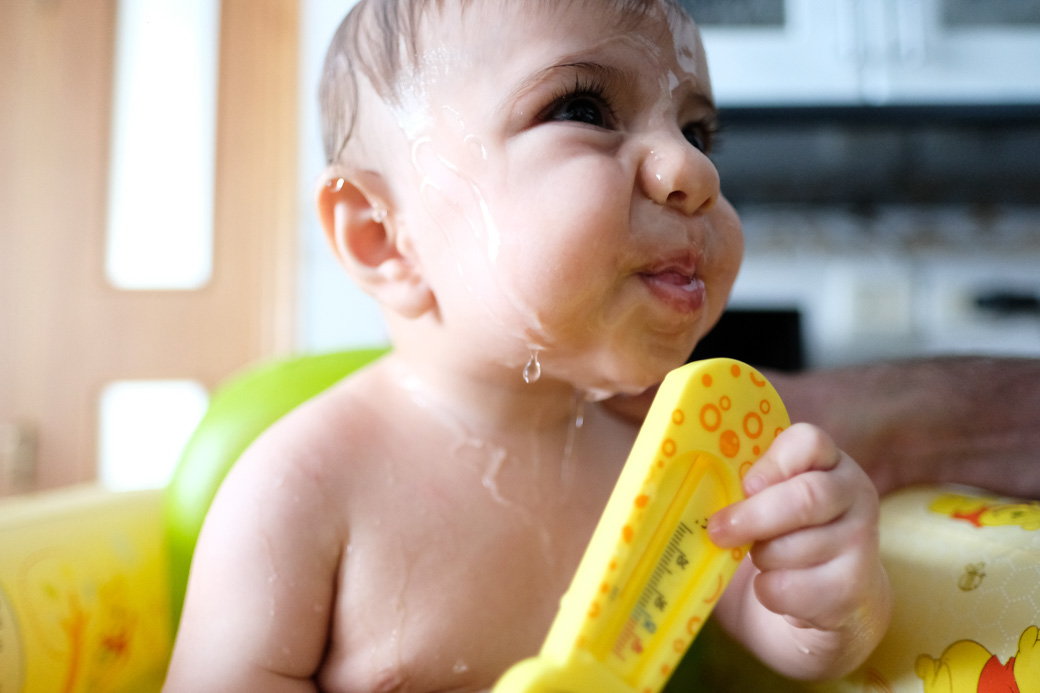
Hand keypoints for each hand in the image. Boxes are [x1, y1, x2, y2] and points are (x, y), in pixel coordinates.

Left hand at [708, 423, 890, 677]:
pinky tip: (774, 587)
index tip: (747, 484)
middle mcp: (856, 496)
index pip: (810, 441)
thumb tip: (678, 477)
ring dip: (761, 557)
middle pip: (806, 497)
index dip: (773, 462)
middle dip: (754, 516)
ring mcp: (861, 544)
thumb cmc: (788, 536)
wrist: (835, 600)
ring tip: (760, 558)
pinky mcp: (852, 591)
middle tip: (718, 529)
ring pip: (793, 547)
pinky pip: (791, 588)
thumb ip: (748, 485)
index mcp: (832, 463)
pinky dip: (768, 591)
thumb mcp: (775, 500)